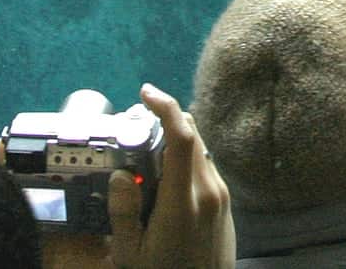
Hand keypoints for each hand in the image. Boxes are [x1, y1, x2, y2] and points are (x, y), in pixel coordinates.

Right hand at [108, 83, 234, 268]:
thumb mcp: (130, 254)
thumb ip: (123, 213)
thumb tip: (120, 175)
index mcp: (184, 202)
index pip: (181, 139)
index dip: (165, 107)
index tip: (146, 93)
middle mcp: (208, 191)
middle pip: (191, 134)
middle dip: (164, 121)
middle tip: (135, 127)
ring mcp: (221, 195)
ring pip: (199, 147)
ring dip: (174, 140)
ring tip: (145, 157)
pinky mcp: (225, 200)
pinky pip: (204, 165)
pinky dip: (184, 159)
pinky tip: (162, 178)